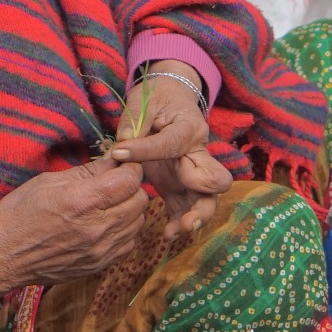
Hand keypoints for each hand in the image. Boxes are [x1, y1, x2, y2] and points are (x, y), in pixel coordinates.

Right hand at [0, 158, 150, 291]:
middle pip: (140, 200)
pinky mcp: (99, 265)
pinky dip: (124, 232)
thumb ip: (87, 172)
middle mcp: (97, 228)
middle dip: (132, 187)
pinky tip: (106, 226)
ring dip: (130, 210)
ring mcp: (100, 250)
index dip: (131, 167)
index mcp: (82, 201)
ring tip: (109, 205)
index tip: (122, 165)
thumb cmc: (19, 214)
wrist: (1, 257)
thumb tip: (114, 160)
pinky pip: (129, 244)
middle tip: (115, 184)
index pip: (130, 180)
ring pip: (139, 223)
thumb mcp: (48, 181)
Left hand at [110, 61, 230, 235]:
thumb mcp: (145, 103)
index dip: (145, 149)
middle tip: (186, 215)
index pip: (171, 143)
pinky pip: (186, 207)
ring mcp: (191, 172)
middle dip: (203, 198)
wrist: (172, 98)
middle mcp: (198, 153)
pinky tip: (167, 234)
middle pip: (213, 180)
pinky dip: (180, 222)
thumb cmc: (159, 98)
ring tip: (177, 230)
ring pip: (206, 199)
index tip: (118, 153)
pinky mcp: (181, 185)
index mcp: (189, 128)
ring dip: (195, 216)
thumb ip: (134, 124)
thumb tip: (120, 149)